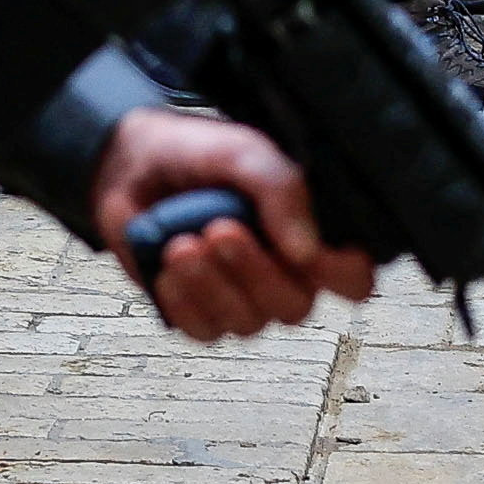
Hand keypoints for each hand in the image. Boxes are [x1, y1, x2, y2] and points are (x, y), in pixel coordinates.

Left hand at [91, 113, 376, 337]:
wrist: (131, 163)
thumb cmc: (198, 153)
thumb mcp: (245, 153)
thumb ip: (282, 191)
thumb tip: (308, 251)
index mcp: (308, 232)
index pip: (353, 277)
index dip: (341, 274)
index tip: (305, 250)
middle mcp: (283, 273)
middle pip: (295, 306)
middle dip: (255, 271)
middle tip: (219, 230)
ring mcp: (241, 298)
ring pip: (249, 322)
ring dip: (212, 284)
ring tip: (182, 243)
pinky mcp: (199, 313)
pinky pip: (204, 330)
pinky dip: (183, 299)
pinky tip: (168, 265)